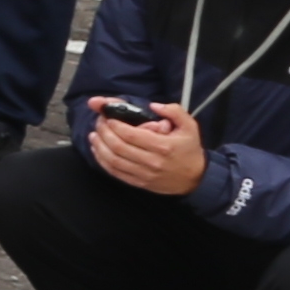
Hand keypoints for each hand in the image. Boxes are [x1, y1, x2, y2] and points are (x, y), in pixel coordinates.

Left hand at [88, 98, 208, 196]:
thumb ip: (174, 111)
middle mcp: (152, 161)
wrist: (196, 178)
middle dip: (104, 132)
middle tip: (99, 123)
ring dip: (99, 147)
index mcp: (163, 146)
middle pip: (118, 146)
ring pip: (113, 160)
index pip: (131, 135)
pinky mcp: (139, 183)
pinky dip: (102, 161)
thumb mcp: (189, 126)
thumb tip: (154, 105)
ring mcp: (144, 174)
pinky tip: (98, 151)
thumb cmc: (190, 150)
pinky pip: (115, 172)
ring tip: (94, 135)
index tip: (108, 116)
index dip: (115, 125)